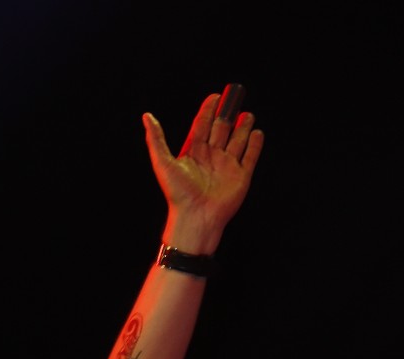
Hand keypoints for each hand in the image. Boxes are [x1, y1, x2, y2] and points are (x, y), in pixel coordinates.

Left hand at [143, 90, 264, 251]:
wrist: (196, 217)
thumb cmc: (178, 193)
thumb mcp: (163, 162)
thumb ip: (156, 138)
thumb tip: (146, 116)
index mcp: (193, 152)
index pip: (203, 125)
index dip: (209, 109)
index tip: (216, 95)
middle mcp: (211, 157)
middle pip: (222, 129)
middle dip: (228, 114)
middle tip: (235, 97)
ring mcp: (227, 166)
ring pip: (237, 141)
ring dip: (243, 127)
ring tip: (247, 115)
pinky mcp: (241, 177)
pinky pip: (251, 157)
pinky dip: (255, 144)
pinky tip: (257, 133)